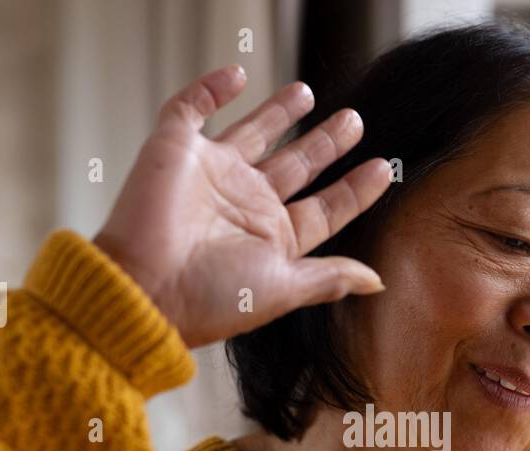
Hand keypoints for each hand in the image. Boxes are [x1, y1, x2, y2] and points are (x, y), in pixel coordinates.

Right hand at [93, 64, 391, 349]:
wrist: (145, 286)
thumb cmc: (212, 297)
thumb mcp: (284, 289)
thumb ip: (330, 278)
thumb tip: (377, 281)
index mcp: (273, 238)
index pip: (323, 207)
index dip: (353, 189)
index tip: (383, 168)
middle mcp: (245, 203)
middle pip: (296, 166)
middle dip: (324, 144)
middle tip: (354, 121)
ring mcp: (212, 174)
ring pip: (253, 133)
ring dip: (279, 112)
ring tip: (307, 91)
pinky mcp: (176, 148)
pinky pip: (192, 109)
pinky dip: (211, 89)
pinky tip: (237, 74)